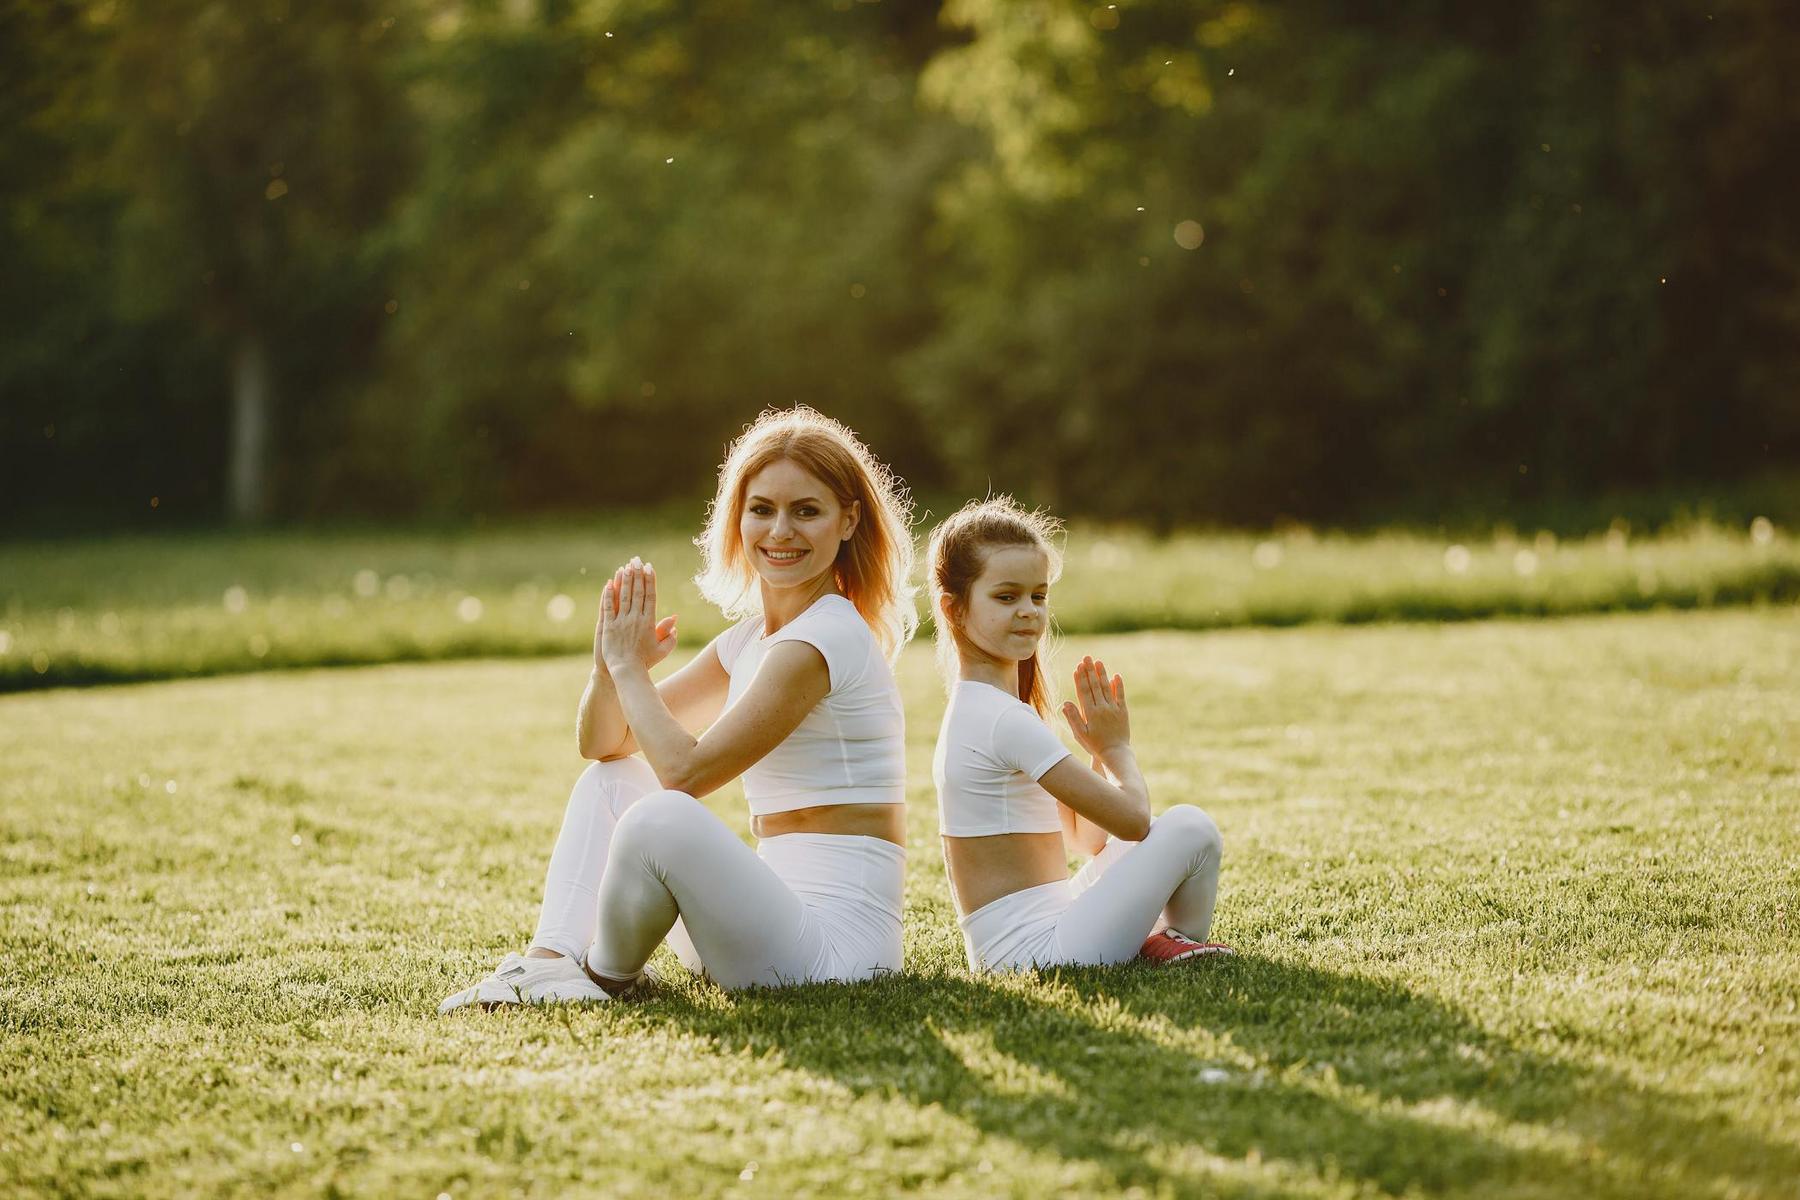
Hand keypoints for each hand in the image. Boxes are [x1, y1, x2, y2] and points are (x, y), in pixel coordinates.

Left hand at [597, 557, 676, 674]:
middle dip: (637, 574)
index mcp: (649, 622)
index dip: (650, 580)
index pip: (650, 596)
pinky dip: (608, 595)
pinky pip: (608, 607)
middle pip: (637, 592)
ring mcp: (621, 622)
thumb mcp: (662, 649)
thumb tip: (675, 620)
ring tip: (625, 566)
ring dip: (624, 580)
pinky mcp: (608, 627)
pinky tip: (608, 583)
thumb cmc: (646, 662)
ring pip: (623, 596)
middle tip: (637, 560)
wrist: (627, 672)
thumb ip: (670, 635)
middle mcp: (635, 619)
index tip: (649, 568)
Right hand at [1061, 656, 1129, 756]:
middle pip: (1095, 686)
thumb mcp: (1080, 734)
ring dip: (1102, 674)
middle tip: (1086, 658)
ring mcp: (1113, 709)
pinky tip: (1116, 676)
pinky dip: (1118, 686)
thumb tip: (1065, 703)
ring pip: (1107, 688)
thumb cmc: (1095, 745)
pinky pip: (1120, 696)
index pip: (1084, 692)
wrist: (1115, 754)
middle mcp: (1102, 709)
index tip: (1077, 667)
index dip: (1080, 679)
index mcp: (1090, 714)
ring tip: (1098, 662)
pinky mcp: (1123, 712)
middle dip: (1089, 671)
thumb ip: (1073, 718)